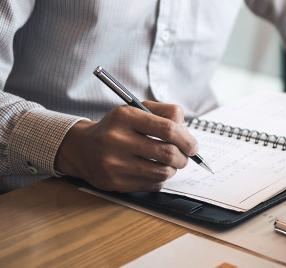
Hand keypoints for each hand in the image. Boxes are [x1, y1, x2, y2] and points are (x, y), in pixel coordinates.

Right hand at [55, 101, 197, 191]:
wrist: (82, 148)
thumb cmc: (119, 127)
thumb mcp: (137, 110)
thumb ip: (165, 112)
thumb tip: (187, 132)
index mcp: (125, 117)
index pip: (168, 129)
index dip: (187, 139)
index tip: (193, 146)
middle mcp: (116, 139)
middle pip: (167, 153)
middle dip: (183, 157)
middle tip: (185, 157)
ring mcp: (114, 163)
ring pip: (162, 172)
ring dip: (173, 169)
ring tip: (169, 163)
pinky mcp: (114, 182)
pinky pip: (152, 185)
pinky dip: (160, 179)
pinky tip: (152, 171)